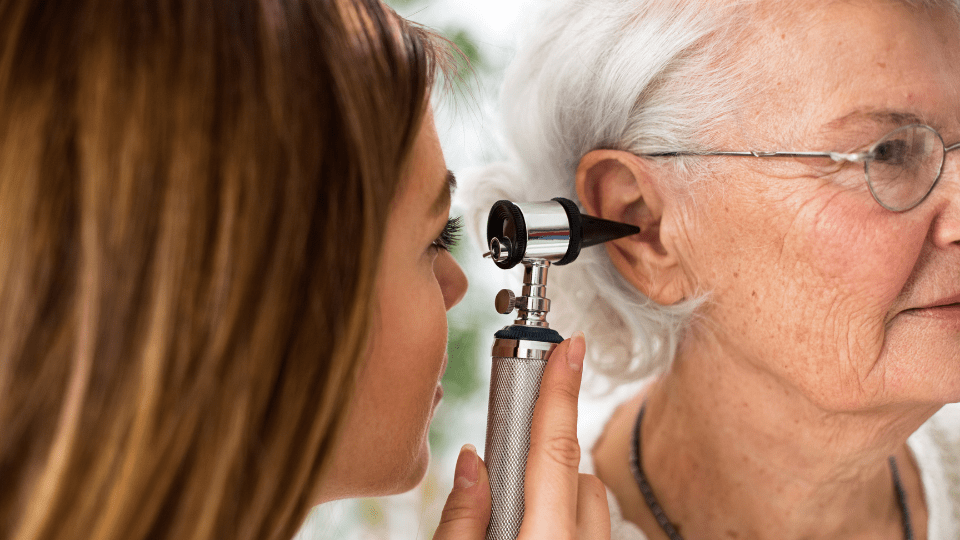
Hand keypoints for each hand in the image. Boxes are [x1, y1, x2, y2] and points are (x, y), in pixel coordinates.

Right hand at [433, 332, 610, 538]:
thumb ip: (460, 519)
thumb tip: (472, 461)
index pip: (555, 451)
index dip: (561, 392)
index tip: (570, 348)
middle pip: (578, 475)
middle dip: (545, 467)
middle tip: (502, 490)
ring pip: (591, 503)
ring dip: (561, 499)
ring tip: (518, 525)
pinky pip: (593, 531)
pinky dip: (569, 525)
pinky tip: (534, 538)